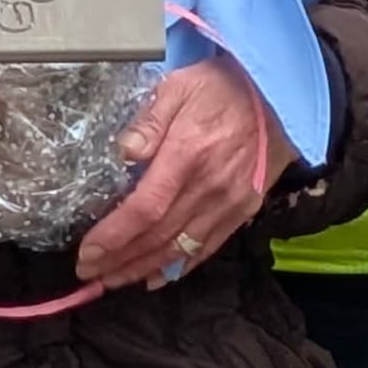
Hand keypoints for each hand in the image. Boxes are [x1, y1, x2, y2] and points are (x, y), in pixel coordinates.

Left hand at [79, 59, 280, 288]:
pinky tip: (156, 276)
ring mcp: (229, 203)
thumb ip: (149, 120)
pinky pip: (208, 247)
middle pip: (157, 237)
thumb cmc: (224, 88)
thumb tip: (124, 151)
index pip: (145, 209)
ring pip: (179, 249)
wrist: (279, 98)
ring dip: (143, 269)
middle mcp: (209, 187)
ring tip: (113, 280)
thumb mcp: (179, 87)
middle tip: (89, 274)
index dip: (114, 237)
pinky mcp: (243, 210)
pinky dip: (179, 267)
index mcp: (188, 155)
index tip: (88, 253)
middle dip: (119, 261)